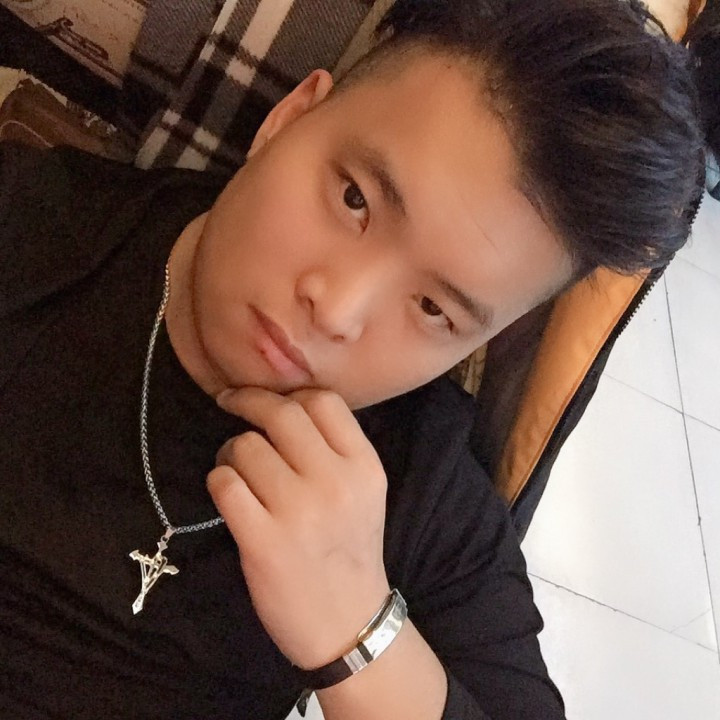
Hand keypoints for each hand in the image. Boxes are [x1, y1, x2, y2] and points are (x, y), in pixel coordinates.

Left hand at [207, 386, 391, 669]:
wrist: (347, 624)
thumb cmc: (349, 552)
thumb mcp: (365, 493)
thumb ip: (336, 448)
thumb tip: (283, 404)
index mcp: (364, 467)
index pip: (323, 400)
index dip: (288, 392)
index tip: (267, 397)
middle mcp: (335, 483)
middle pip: (281, 413)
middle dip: (246, 402)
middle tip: (230, 403)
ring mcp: (298, 512)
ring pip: (245, 446)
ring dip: (231, 452)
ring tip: (238, 470)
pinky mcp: (262, 541)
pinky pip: (224, 483)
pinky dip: (219, 482)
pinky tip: (230, 495)